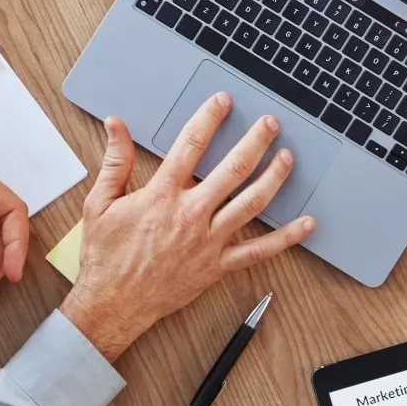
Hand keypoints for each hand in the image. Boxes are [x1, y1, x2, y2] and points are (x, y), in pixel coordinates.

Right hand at [58, 96, 313, 361]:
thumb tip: (116, 126)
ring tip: (287, 158)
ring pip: (251, 203)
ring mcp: (207, 241)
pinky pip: (258, 252)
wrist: (113, 303)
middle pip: (232, 169)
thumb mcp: (100, 203)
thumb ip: (114, 162)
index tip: (223, 102)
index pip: (191, 145)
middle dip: (255, 141)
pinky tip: (306, 224)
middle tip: (270, 124)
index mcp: (161, 195)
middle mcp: (190, 215)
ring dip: (274, 178)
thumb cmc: (105, 257)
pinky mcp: (216, 266)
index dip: (209, 118)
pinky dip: (286, 238)